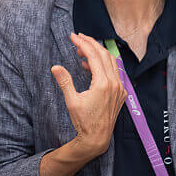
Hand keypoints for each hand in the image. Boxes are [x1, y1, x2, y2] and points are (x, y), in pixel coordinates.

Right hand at [51, 33, 126, 159]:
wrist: (96, 139)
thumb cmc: (84, 122)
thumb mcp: (72, 101)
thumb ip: (65, 81)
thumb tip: (55, 67)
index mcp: (103, 84)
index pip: (93, 55)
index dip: (82, 43)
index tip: (73, 36)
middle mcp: (114, 84)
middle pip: (104, 54)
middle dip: (91, 43)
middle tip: (78, 38)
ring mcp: (119, 88)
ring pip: (110, 61)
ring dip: (97, 53)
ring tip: (82, 50)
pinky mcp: (120, 93)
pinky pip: (113, 72)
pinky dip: (103, 64)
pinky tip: (90, 66)